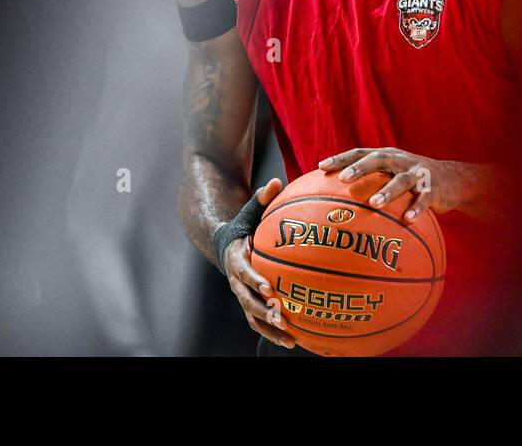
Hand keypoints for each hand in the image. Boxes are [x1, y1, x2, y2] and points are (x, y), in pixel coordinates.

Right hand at [222, 177, 294, 348]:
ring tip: (291, 339)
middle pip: (247, 301)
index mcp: (236, 258)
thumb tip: (276, 181)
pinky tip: (295, 341)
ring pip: (253, 317)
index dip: (255, 280)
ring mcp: (241, 295)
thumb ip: (262, 199)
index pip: (243, 271)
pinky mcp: (250, 304)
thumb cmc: (244, 226)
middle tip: (281, 316)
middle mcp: (236, 281)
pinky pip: (260, 323)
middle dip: (263, 311)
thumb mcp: (249, 211)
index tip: (269, 287)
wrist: (226, 245)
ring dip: (270, 329)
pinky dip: (274, 333)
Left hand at [318, 147, 456, 223]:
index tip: (321, 166)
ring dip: (387, 191)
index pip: (360, 152)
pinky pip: (424, 199)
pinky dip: (416, 209)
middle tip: (343, 178)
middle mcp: (401, 161)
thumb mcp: (392, 173)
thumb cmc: (412, 179)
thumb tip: (334, 199)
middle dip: (360, 168)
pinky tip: (407, 220)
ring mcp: (418, 173)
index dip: (341, 158)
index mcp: (387, 156)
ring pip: (401, 180)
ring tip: (374, 204)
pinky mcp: (433, 188)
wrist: (452, 180)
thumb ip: (370, 180)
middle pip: (378, 160)